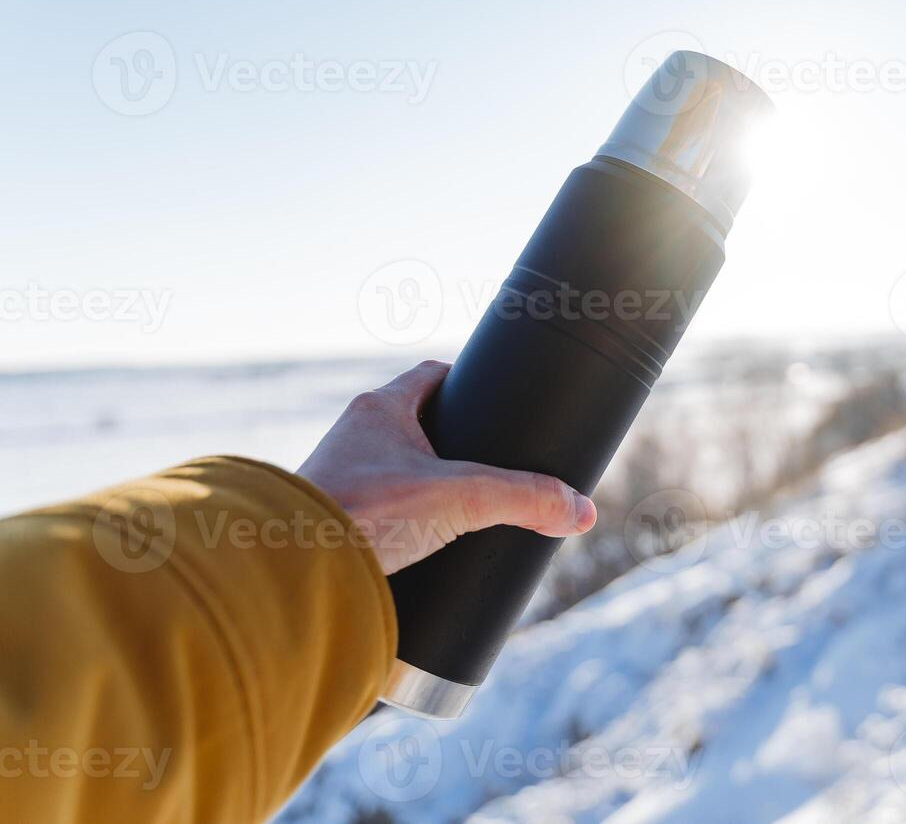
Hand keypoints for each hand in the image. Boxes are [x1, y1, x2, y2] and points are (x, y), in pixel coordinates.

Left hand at [297, 360, 595, 574]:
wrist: (285, 568)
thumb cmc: (362, 512)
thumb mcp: (459, 499)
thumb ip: (523, 499)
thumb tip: (580, 510)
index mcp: (380, 409)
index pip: (432, 377)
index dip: (467, 385)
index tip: (495, 401)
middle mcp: (353, 437)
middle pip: (415, 426)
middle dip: (452, 444)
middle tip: (492, 464)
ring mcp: (337, 479)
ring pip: (392, 471)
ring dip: (423, 487)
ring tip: (463, 510)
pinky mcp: (330, 523)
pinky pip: (376, 512)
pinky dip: (401, 524)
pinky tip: (423, 547)